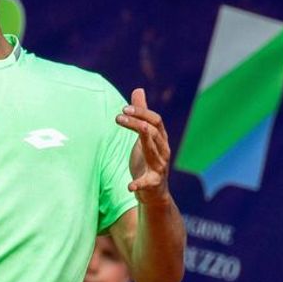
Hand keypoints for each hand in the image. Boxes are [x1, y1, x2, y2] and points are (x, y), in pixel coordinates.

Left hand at [116, 88, 172, 204]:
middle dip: (137, 122)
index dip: (141, 112)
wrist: (154, 192)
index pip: (156, 120)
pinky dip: (139, 184)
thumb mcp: (144, 135)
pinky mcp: (154, 183)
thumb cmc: (147, 160)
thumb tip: (138, 89)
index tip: (124, 108)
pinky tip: (129, 185)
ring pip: (153, 151)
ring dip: (141, 139)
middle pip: (154, 132)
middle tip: (118, 116)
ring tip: (132, 128)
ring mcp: (160, 167)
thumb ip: (141, 114)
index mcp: (161, 138)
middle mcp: (163, 150)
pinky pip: (148, 182)